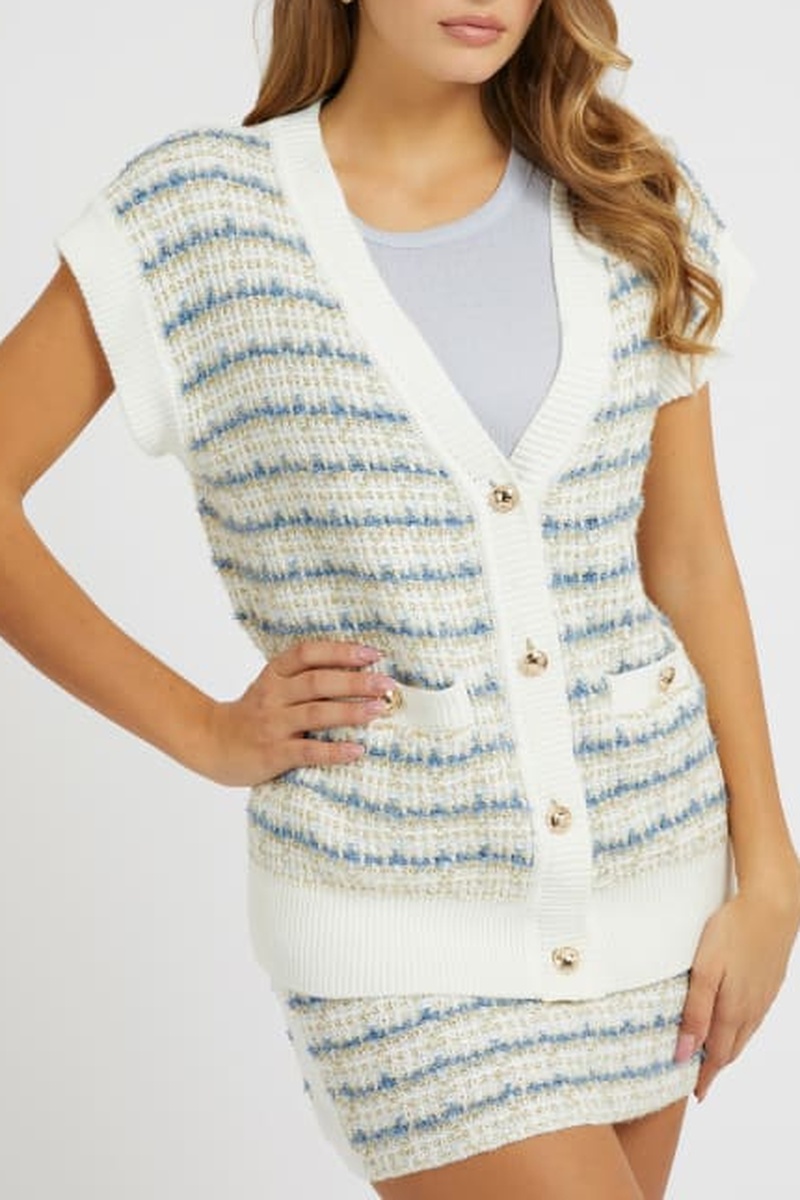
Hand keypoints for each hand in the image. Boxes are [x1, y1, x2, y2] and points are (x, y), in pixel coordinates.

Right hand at [195, 639, 394, 785]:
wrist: (211, 743)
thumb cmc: (254, 715)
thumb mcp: (273, 687)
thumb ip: (305, 678)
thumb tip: (359, 671)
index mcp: (274, 674)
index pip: (307, 653)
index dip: (340, 651)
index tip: (372, 653)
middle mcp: (272, 695)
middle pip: (317, 682)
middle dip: (355, 681)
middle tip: (386, 684)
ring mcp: (272, 724)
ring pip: (315, 713)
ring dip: (350, 710)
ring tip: (379, 710)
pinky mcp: (272, 753)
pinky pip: (307, 751)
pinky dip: (333, 751)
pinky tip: (356, 751)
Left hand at [674, 875, 799, 1100]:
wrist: (772, 907)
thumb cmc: (733, 932)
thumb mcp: (704, 971)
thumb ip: (694, 1013)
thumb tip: (685, 1053)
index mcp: (732, 1011)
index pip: (716, 1055)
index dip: (705, 1076)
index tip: (695, 1093)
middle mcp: (750, 1009)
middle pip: (731, 1049)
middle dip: (715, 1067)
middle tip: (699, 1080)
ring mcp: (763, 997)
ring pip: (743, 1034)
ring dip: (727, 1049)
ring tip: (711, 1058)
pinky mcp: (768, 983)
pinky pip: (753, 1017)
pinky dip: (739, 1030)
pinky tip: (733, 1024)